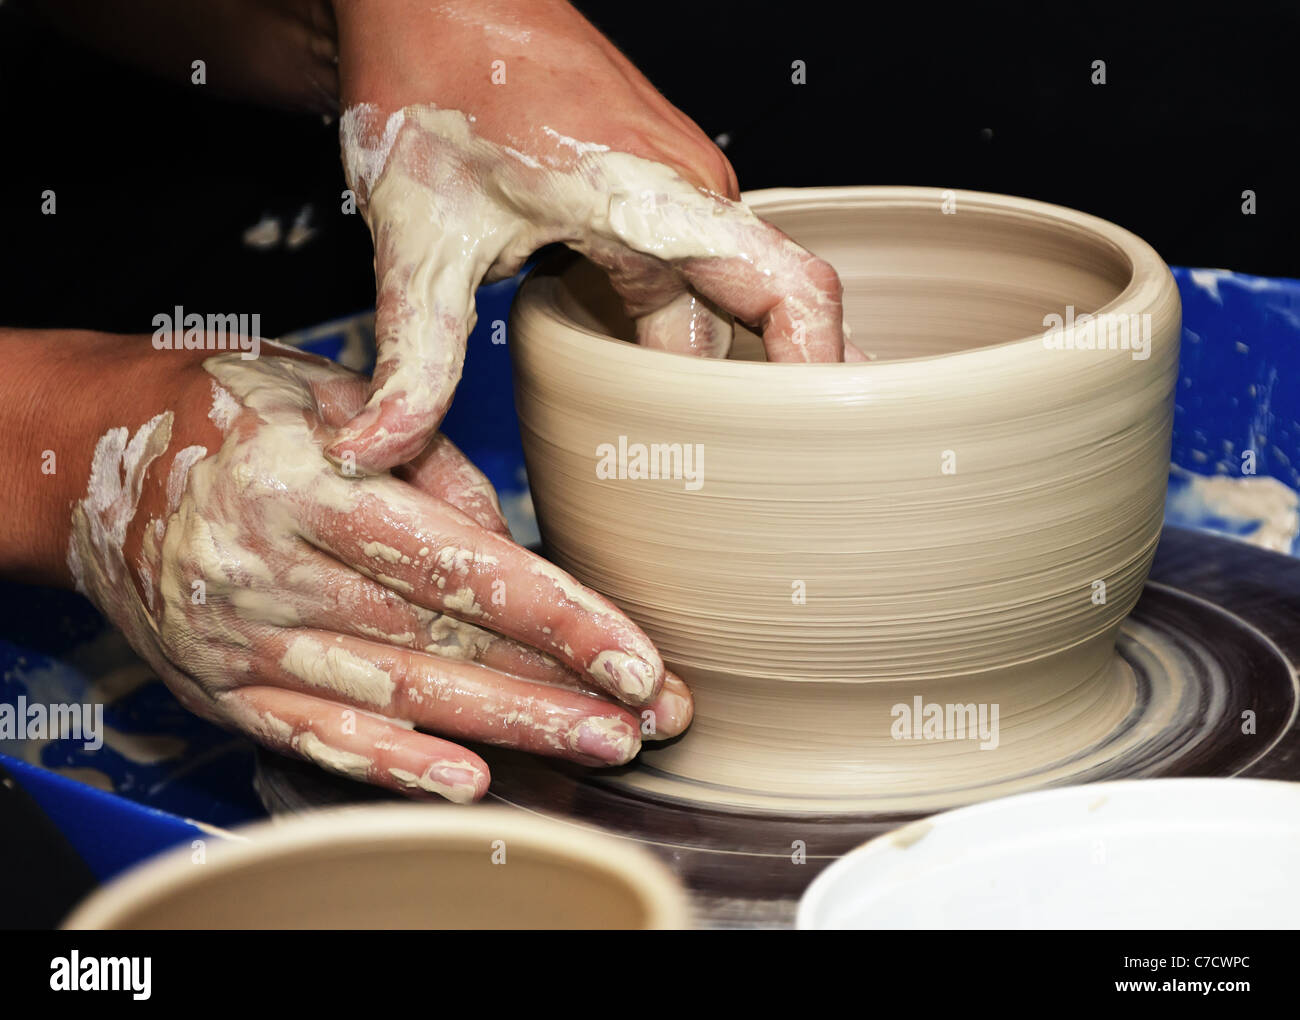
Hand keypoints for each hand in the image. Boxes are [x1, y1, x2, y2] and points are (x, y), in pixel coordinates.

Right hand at [66, 345, 691, 800]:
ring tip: (597, 748)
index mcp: (305, 484)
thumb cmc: (232, 414)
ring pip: (396, 695)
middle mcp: (269, 568)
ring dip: (505, 729)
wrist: (92, 462)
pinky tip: (468, 783)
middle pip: (439, 640)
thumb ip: (432, 470)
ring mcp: (240, 638)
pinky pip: (314, 735)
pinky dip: (393, 764)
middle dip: (555, 687)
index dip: (556, 616)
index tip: (635, 657)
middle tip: (648, 721)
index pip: (457, 563)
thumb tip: (512, 551)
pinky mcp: (220, 685)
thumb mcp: (334, 398)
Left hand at [326, 0, 853, 472]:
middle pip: (752, 327)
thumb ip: (414, 357)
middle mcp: (689, 193)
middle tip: (705, 492)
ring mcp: (676, 191)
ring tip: (663, 458)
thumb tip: (379, 449)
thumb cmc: (437, 69)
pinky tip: (624, 386)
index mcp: (659, 198)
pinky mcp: (652, 195)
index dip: (820, 373)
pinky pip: (682, 284)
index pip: (790, 291)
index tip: (820, 442)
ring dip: (687, 378)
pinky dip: (660, 340)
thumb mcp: (421, 235)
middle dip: (736, 410)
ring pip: (710, 311)